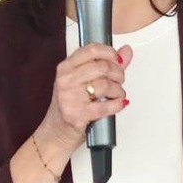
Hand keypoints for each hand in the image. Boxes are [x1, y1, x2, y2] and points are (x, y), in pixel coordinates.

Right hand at [38, 40, 133, 159]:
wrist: (56, 132)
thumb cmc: (69, 106)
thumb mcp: (82, 81)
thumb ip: (106, 65)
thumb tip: (126, 51)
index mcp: (66, 67)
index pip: (91, 50)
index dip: (109, 52)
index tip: (118, 59)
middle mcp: (66, 80)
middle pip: (102, 67)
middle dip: (118, 73)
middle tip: (119, 80)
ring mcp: (70, 97)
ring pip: (105, 85)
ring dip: (118, 90)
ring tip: (117, 94)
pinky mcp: (77, 114)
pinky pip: (104, 107)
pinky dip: (117, 105)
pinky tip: (119, 103)